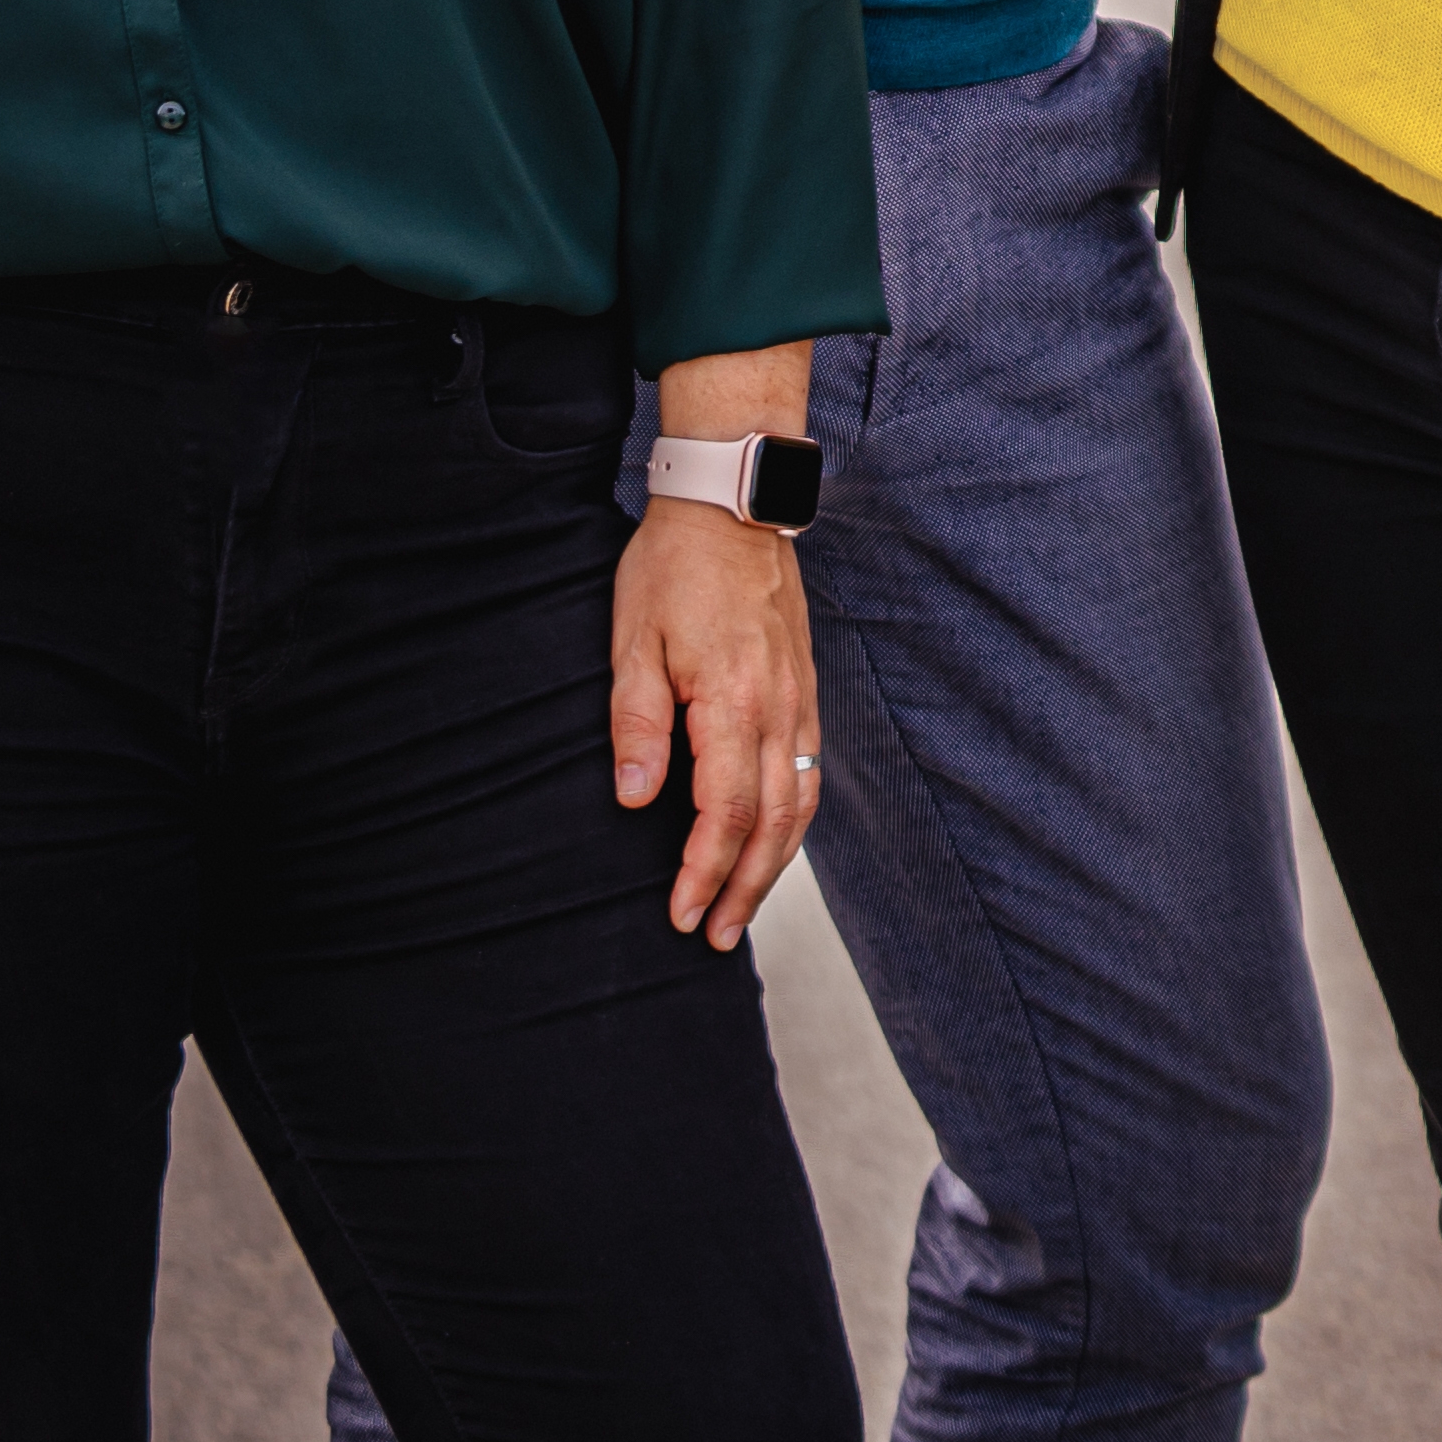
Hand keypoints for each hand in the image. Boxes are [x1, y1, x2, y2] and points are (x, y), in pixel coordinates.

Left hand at [609, 500, 823, 947]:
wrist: (732, 505)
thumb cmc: (672, 567)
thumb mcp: (631, 640)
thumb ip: (636, 723)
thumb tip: (633, 800)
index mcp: (733, 700)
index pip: (726, 812)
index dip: (704, 872)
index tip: (681, 913)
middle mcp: (779, 708)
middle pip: (774, 824)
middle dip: (744, 888)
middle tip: (714, 937)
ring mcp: (800, 699)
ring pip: (801, 804)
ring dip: (774, 865)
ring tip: (742, 907)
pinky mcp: (805, 689)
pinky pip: (809, 772)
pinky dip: (793, 822)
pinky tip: (771, 842)